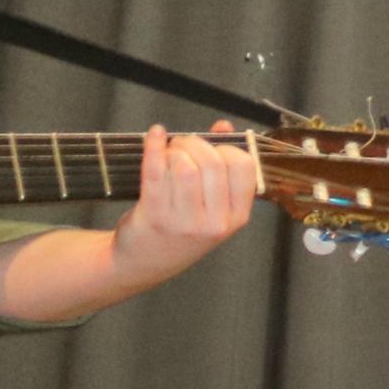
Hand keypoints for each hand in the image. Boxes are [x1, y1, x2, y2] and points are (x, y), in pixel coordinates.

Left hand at [105, 124, 259, 283]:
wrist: (145, 262)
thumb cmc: (181, 229)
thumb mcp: (212, 207)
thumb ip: (223, 167)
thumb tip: (224, 126)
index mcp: (236, 217)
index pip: (243, 166)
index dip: (227, 148)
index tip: (212, 150)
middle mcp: (214, 222)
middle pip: (213, 162)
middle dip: (195, 143)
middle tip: (183, 146)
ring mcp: (184, 221)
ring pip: (184, 166)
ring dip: (174, 149)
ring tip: (168, 154)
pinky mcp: (155, 215)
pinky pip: (155, 170)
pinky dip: (153, 146)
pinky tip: (154, 135)